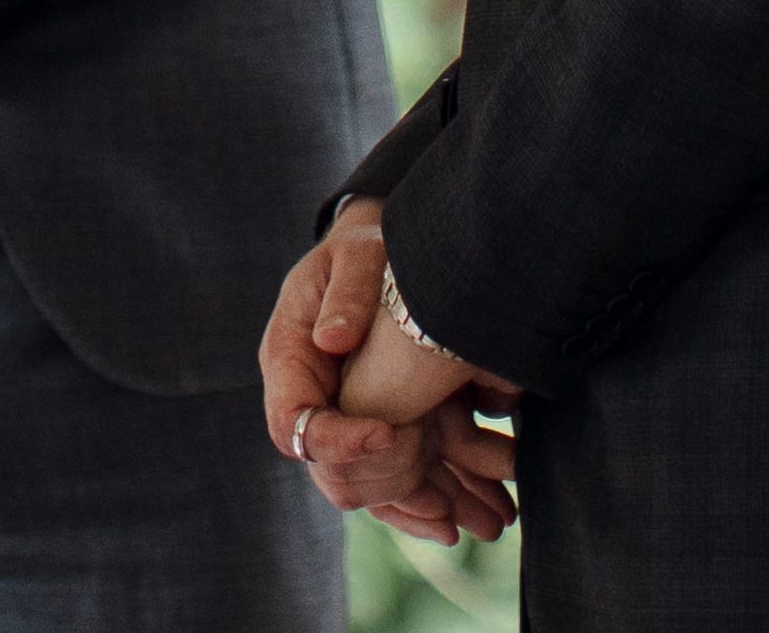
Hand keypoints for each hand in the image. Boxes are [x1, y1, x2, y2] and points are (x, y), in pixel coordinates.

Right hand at [262, 201, 517, 546]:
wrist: (380, 259)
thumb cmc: (362, 247)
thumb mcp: (355, 254)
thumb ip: (346, 291)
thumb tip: (332, 339)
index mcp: (290, 360)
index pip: (296, 423)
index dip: (340, 439)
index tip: (391, 432)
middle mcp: (310, 403)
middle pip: (332, 473)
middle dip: (390, 482)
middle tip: (443, 474)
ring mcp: (343, 424)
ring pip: (369, 490)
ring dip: (423, 507)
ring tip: (479, 520)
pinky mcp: (376, 435)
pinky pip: (393, 485)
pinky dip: (426, 504)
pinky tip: (461, 521)